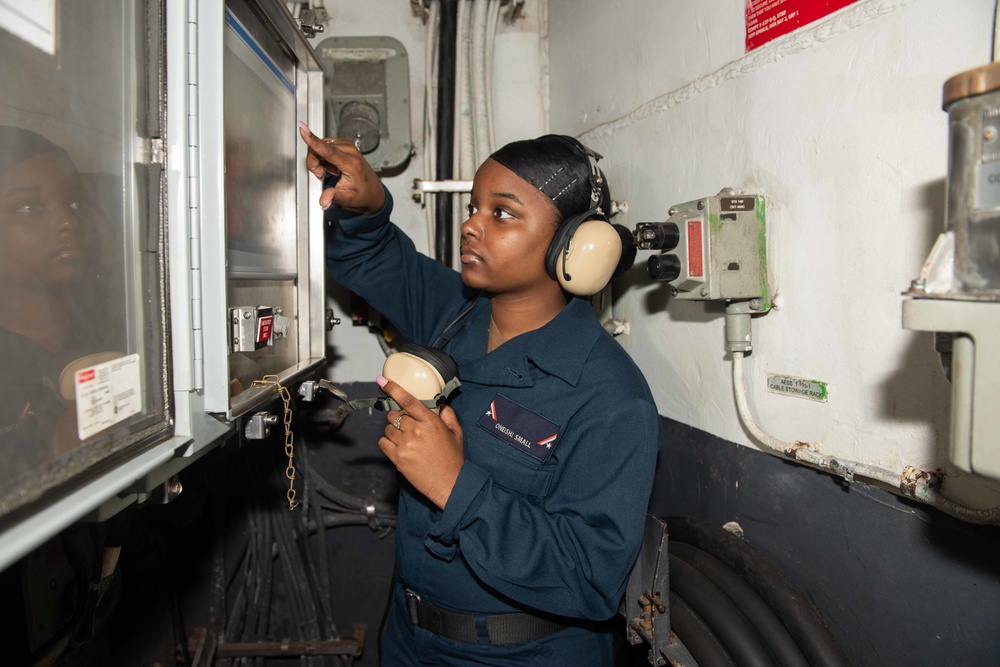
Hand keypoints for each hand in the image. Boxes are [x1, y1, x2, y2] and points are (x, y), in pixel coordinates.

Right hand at [297, 121, 385, 214]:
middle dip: (314, 162)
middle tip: (323, 174)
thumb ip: (333, 197)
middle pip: (319, 148)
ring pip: (319, 146)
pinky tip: (332, 166)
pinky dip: (323, 157)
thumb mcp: (348, 199)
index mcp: (351, 163)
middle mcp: (349, 150)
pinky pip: (323, 146)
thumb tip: (324, 201)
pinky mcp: (343, 143)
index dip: (313, 140)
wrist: (372, 191)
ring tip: (331, 171)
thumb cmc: (362, 194)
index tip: (303, 129)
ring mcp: (346, 145)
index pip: (328, 151)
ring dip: (319, 160)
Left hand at [378, 375, 463, 509]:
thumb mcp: (457, 434)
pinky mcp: (397, 459)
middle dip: (398, 417)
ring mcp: (405, 445)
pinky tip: (399, 447)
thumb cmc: (454, 460)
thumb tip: (441, 406)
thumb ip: (448, 416)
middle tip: (407, 425)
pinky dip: (388, 442)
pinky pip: (383, 443)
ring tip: (406, 439)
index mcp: (431, 422)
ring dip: (394, 431)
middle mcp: (416, 431)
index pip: (408, 400)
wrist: (450, 485)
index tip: (382, 381)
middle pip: (394, 414)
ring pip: (387, 428)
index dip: (393, 388)